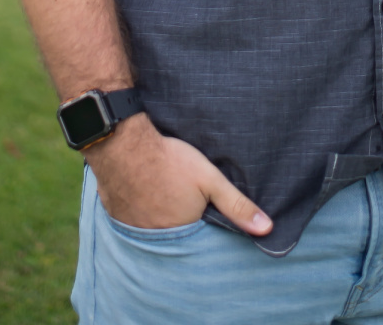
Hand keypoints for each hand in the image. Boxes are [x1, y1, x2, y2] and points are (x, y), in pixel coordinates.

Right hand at [84, 112, 271, 233]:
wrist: (125, 145)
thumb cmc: (171, 161)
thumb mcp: (210, 180)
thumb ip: (237, 205)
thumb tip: (267, 229)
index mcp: (181, 232)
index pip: (196, 233)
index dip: (200, 217)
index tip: (199, 202)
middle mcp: (155, 237)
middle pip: (173, 230)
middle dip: (177, 215)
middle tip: (177, 191)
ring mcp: (132, 227)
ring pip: (149, 224)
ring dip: (155, 212)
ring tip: (161, 189)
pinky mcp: (115, 213)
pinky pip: (129, 216)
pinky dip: (136, 206)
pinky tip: (141, 189)